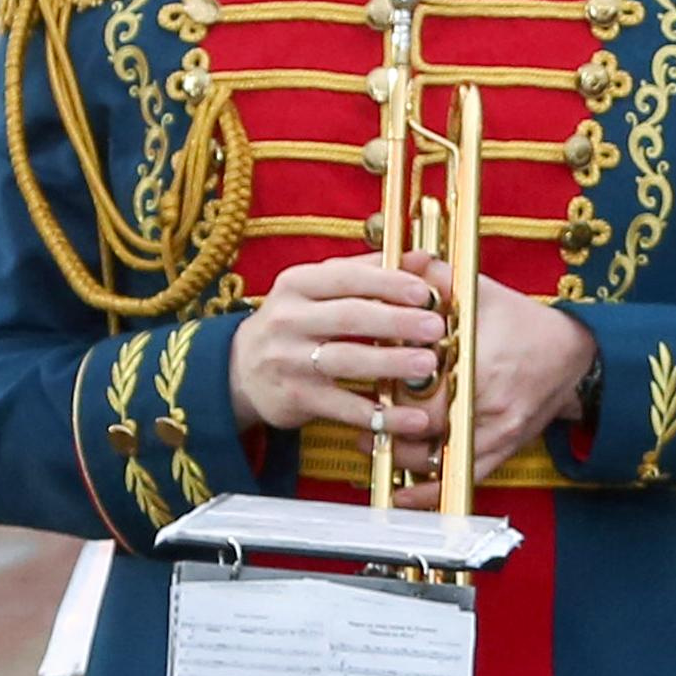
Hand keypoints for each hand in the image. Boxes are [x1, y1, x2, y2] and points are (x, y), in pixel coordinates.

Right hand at [227, 252, 444, 451]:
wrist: (240, 370)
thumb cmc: (295, 323)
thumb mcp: (319, 289)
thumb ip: (369, 272)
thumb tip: (424, 257)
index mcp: (297, 284)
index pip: (346, 277)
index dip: (387, 283)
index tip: (425, 291)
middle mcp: (288, 319)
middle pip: (349, 317)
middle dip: (396, 322)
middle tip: (435, 327)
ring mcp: (289, 360)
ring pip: (345, 360)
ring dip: (390, 364)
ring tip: (428, 365)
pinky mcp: (296, 398)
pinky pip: (344, 407)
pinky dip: (380, 415)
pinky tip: (412, 418)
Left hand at [387, 256, 597, 510]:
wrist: (574, 354)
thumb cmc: (524, 322)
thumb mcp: (482, 292)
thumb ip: (441, 277)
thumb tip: (405, 261)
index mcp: (481, 364)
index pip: (424, 388)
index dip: (392, 391)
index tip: (368, 384)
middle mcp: (490, 404)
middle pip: (427, 428)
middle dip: (391, 426)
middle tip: (361, 420)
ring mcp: (499, 433)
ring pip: (441, 459)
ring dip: (402, 458)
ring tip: (372, 446)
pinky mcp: (504, 451)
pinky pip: (462, 479)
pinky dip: (430, 491)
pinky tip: (402, 493)